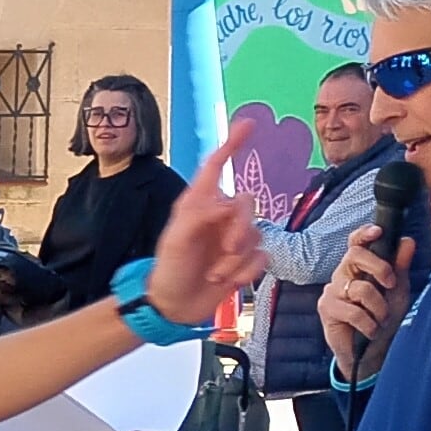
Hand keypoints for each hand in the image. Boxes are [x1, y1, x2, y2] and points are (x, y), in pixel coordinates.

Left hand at [141, 105, 271, 324]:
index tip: (248, 124)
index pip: (216, 167)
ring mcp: (233, 237)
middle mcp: (218, 216)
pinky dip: (245, 272)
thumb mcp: (176, 241)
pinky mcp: (245, 259)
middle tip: (224, 251)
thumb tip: (227, 205)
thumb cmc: (168, 271)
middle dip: (239, 229)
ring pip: (257, 233)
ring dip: (236, 258)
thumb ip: (200, 217)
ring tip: (215, 273)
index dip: (232, 144)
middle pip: (247, 204)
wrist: (173, 307)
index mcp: (197, 204)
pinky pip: (262, 257)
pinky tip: (227, 281)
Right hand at [320, 226, 414, 379]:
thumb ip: (400, 267)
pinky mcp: (327, 309)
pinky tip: (371, 331)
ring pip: (361, 288)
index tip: (378, 231)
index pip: (356, 243)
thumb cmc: (383, 320)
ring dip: (379, 308)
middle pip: (355, 255)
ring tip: (382, 320)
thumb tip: (407, 241)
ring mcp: (332, 291)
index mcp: (359, 268)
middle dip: (379, 267)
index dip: (364, 234)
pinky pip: (353, 311)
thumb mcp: (397, 292)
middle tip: (391, 284)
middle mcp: (343, 275)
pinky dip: (369, 323)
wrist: (371, 354)